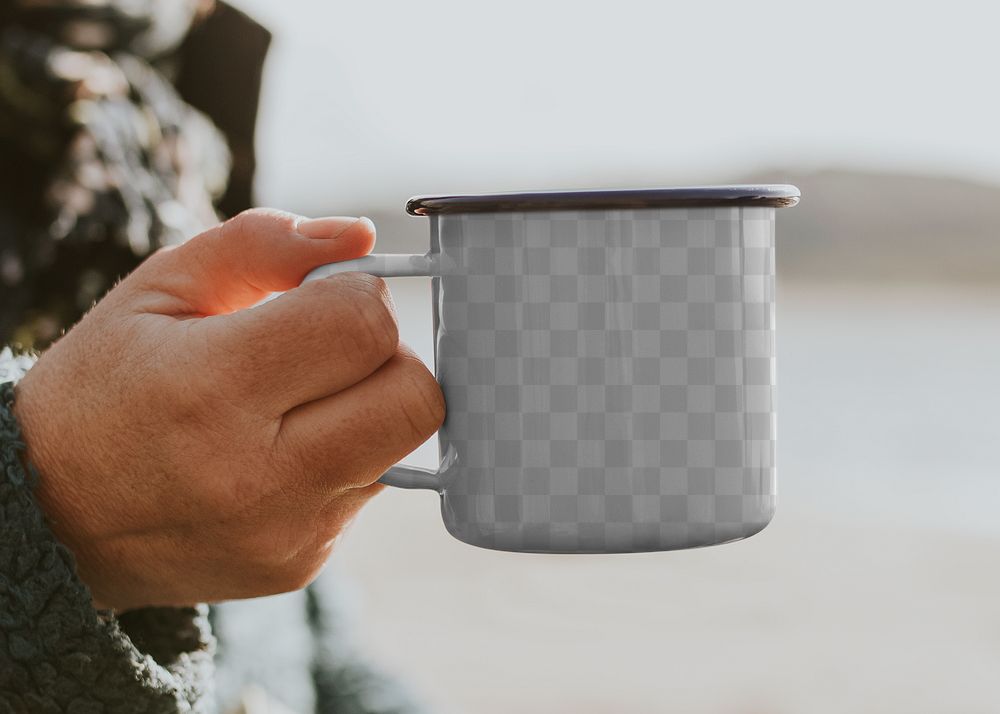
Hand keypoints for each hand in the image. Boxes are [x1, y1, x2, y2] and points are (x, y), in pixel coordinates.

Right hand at [13, 209, 443, 610]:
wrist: (53, 519)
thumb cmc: (110, 386)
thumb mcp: (161, 289)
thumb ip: (264, 245)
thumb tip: (362, 235)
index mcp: (212, 388)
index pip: (364, 326)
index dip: (357, 295)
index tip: (319, 297)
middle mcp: (258, 474)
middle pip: (415, 395)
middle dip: (387, 354)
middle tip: (329, 349)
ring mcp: (286, 531)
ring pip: (406, 443)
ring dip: (373, 405)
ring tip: (299, 402)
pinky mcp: (300, 564)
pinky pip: (370, 487)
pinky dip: (347, 456)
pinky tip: (284, 452)